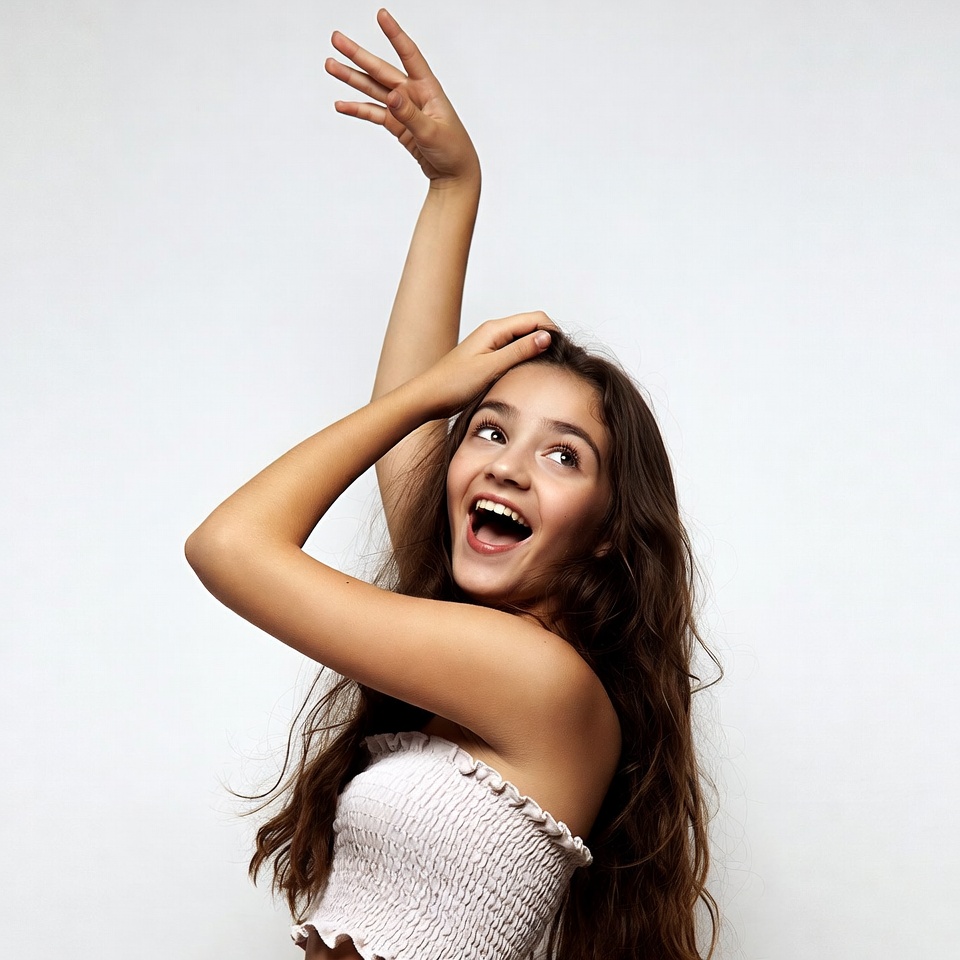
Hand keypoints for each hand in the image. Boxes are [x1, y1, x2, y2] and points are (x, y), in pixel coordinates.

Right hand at [326, 8, 480, 184]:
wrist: (453, 173)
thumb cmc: (453, 150)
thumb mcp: (432, 132)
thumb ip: (410, 115)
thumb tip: (392, 96)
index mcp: (428, 88)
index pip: (410, 55)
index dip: (395, 35)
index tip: (382, 15)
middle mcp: (413, 94)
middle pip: (382, 70)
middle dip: (358, 55)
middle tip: (336, 39)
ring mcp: (402, 108)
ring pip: (373, 89)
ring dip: (352, 78)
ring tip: (331, 65)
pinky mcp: (396, 124)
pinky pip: (373, 113)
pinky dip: (357, 109)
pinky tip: (341, 104)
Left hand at [414, 313, 555, 415]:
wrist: (427, 398)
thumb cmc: (453, 383)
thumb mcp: (491, 368)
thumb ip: (520, 351)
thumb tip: (547, 336)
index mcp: (494, 329)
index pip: (536, 318)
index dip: (553, 331)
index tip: (563, 352)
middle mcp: (493, 332)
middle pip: (532, 326)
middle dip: (548, 339)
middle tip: (559, 363)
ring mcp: (491, 345)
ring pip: (524, 340)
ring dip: (537, 350)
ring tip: (547, 370)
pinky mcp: (488, 358)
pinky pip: (514, 352)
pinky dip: (526, 359)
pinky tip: (529, 375)